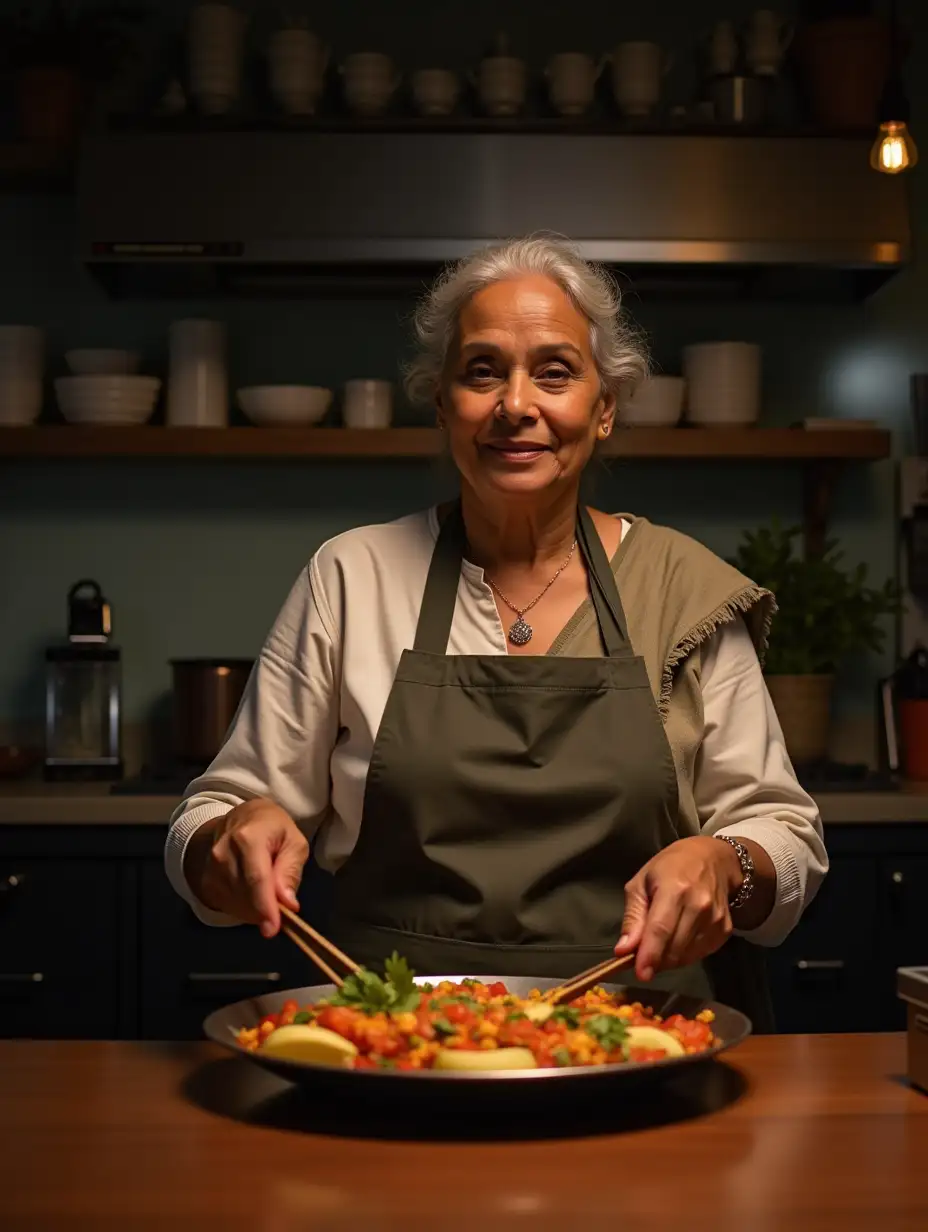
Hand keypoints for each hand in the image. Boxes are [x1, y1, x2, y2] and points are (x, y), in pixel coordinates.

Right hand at [183, 798, 309, 936]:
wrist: (242, 818)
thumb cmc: (273, 829)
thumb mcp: (294, 841)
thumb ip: (291, 871)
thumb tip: (287, 903)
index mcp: (248, 838)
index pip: (256, 878)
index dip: (264, 907)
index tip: (272, 930)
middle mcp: (223, 853)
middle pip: (245, 896)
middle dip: (266, 909)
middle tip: (282, 901)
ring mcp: (210, 869)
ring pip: (236, 905)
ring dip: (257, 909)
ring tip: (269, 891)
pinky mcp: (206, 882)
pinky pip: (227, 907)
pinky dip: (245, 909)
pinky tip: (254, 894)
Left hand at [614, 836, 742, 981]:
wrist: (713, 859)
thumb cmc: (670, 867)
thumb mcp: (641, 882)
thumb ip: (632, 917)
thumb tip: (623, 951)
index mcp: (674, 889)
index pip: (661, 930)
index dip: (650, 955)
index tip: (640, 974)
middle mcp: (699, 905)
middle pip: (674, 948)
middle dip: (655, 960)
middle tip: (641, 956)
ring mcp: (716, 919)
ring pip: (687, 956)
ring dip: (668, 959)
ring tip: (659, 943)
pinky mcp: (725, 930)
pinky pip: (700, 954)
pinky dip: (684, 955)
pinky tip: (678, 939)